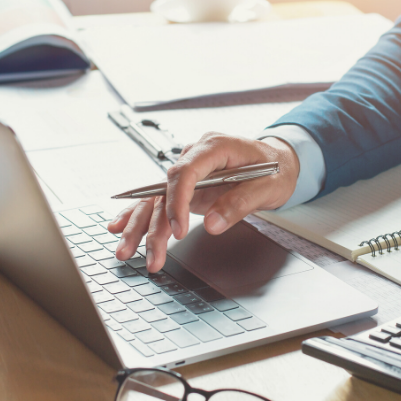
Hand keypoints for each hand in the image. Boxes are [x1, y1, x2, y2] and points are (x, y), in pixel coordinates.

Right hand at [106, 132, 299, 272]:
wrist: (280, 161)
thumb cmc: (276, 168)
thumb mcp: (268, 186)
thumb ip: (239, 203)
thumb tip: (212, 224)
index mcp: (215, 146)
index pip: (185, 172)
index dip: (177, 201)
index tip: (178, 229)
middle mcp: (196, 156)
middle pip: (164, 188)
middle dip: (152, 223)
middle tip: (149, 253)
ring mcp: (190, 171)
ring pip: (157, 198)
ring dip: (140, 226)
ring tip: (126, 251)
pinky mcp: (188, 186)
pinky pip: (160, 200)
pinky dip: (140, 215)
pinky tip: (120, 227)